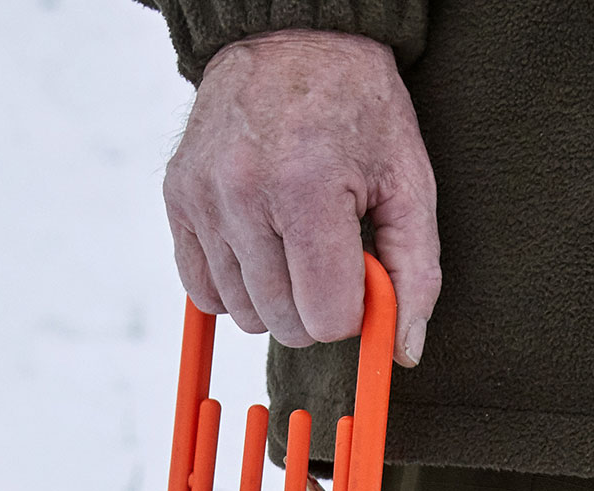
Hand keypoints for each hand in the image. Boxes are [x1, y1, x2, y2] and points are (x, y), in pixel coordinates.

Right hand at [164, 31, 439, 367]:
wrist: (290, 36)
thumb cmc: (357, 108)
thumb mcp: (409, 180)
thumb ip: (416, 272)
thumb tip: (403, 352)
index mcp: (308, 189)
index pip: (327, 318)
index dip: (352, 307)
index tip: (357, 270)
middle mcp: (244, 193)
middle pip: (284, 324)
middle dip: (315, 306)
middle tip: (328, 255)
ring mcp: (204, 196)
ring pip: (244, 314)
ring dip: (276, 296)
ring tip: (293, 241)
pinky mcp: (178, 197)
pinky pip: (202, 291)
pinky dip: (235, 285)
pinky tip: (260, 247)